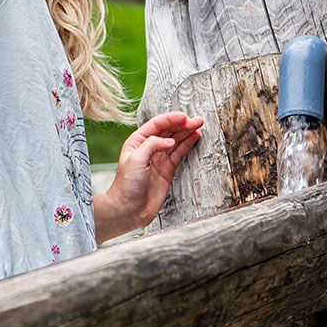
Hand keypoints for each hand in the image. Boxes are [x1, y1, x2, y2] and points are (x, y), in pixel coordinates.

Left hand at [102, 111, 204, 233]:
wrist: (129, 208)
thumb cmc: (127, 185)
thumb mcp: (136, 159)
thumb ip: (152, 145)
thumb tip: (170, 140)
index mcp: (137, 141)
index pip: (157, 124)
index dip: (171, 119)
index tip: (184, 117)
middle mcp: (149, 147)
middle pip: (168, 131)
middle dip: (183, 124)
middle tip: (197, 121)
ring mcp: (159, 158)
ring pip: (176, 140)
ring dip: (187, 132)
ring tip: (199, 125)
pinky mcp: (168, 169)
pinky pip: (180, 153)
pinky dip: (188, 145)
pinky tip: (195, 137)